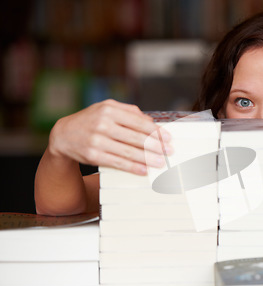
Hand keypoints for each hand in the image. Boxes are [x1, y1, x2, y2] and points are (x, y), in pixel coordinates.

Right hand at [47, 99, 170, 174]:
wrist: (63, 134)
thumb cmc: (91, 120)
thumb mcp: (107, 108)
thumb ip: (130, 112)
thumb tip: (152, 122)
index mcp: (109, 109)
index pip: (139, 122)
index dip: (156, 131)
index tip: (168, 138)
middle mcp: (103, 123)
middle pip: (135, 137)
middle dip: (155, 146)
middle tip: (168, 152)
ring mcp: (97, 140)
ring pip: (128, 151)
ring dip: (147, 158)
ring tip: (160, 162)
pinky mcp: (93, 155)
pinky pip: (118, 162)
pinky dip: (133, 167)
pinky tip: (143, 170)